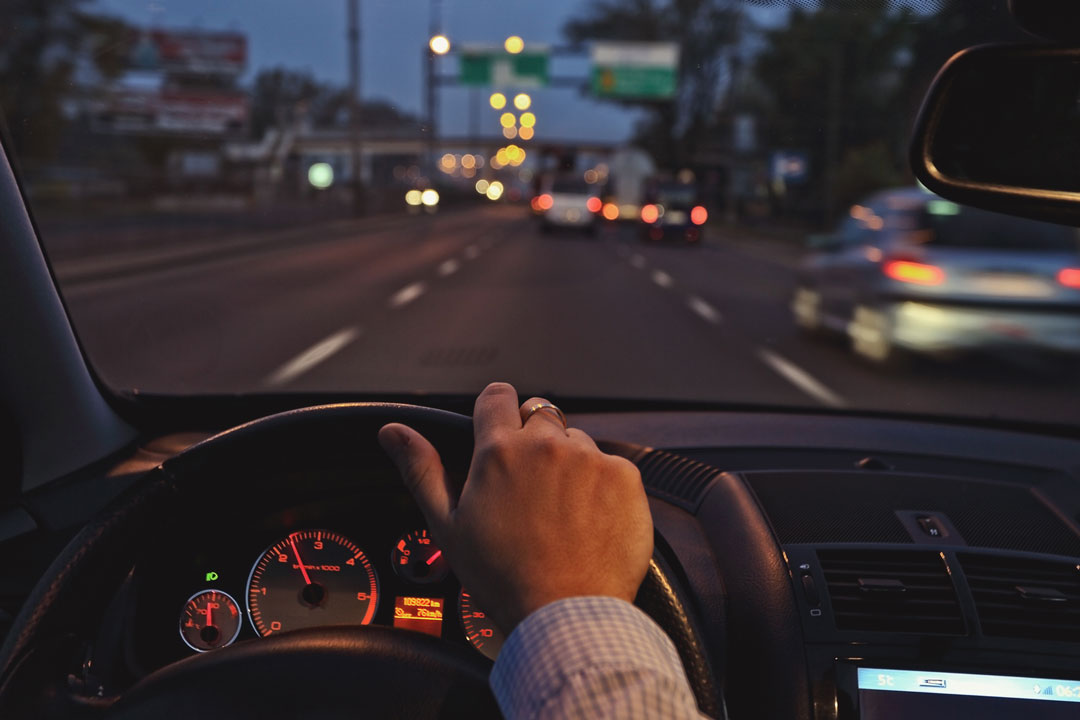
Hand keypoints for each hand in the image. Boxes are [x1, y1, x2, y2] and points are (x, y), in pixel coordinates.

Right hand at [378, 382, 652, 633]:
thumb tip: (393, 431)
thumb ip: (420, 468)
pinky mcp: (624, 476)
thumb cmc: (503, 578)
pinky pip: (612, 464)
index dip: (496, 410)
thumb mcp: (447, 525)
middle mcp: (546, 445)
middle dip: (533, 439)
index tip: (499, 430)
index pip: (497, 396)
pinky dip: (603, 485)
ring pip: (577, 440)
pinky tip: (590, 520)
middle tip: (530, 486)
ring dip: (569, 463)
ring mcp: (589, 458)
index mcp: (498, 451)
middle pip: (540, 414)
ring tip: (561, 511)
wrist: (566, 616)